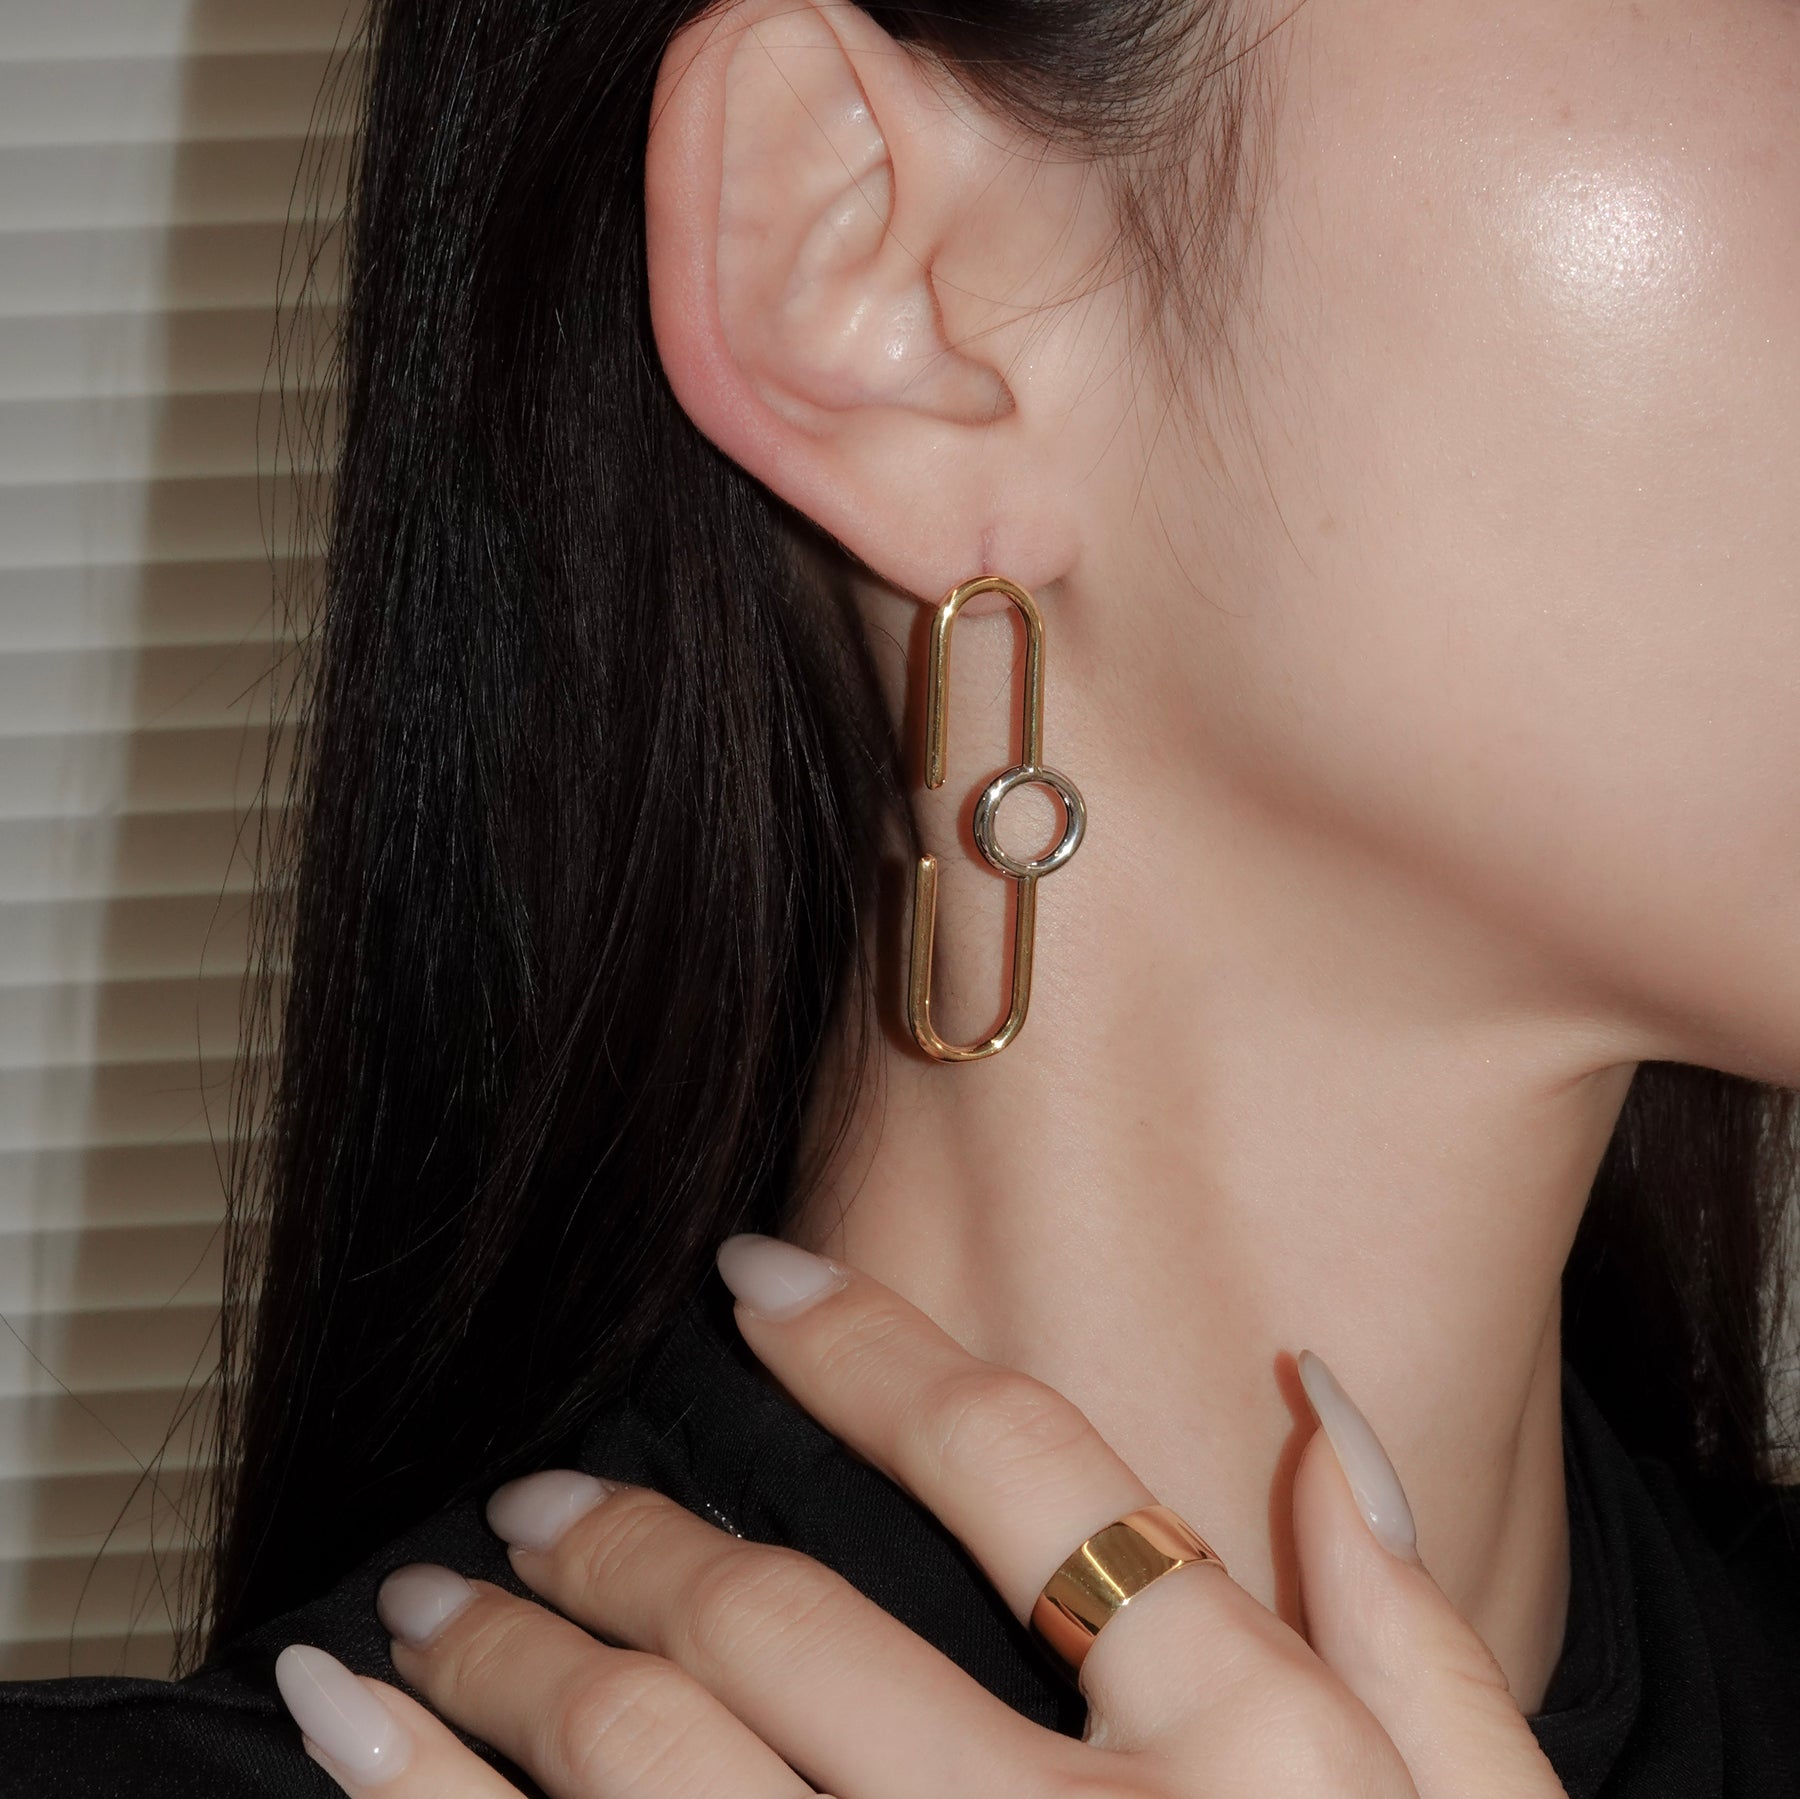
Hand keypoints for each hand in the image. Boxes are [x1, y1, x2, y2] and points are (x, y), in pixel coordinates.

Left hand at [276, 1239, 1567, 1796]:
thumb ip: (1423, 1643)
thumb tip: (1318, 1401)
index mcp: (1235, 1758)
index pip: (1022, 1468)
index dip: (869, 1347)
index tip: (755, 1274)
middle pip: (786, 1626)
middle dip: (630, 1537)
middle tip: (538, 1498)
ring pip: (649, 1771)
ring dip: (504, 1666)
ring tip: (420, 1610)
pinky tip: (354, 1747)